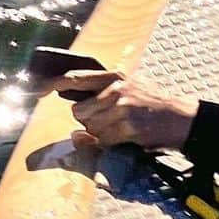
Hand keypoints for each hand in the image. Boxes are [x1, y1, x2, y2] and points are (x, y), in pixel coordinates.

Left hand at [40, 69, 197, 151]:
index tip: (38, 89)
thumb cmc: (152, 102)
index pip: (76, 78)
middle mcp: (116, 89)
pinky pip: (104, 140)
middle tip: (105, 120)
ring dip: (98, 133)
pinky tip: (123, 136)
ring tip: (117, 127)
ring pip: (90, 128)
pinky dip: (108, 142)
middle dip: (86, 120)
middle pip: (79, 111)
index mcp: (115, 76)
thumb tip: (74, 122)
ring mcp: (122, 108)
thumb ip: (101, 94)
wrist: (180, 117)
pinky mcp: (128, 127)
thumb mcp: (129, 87)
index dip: (53, 83)